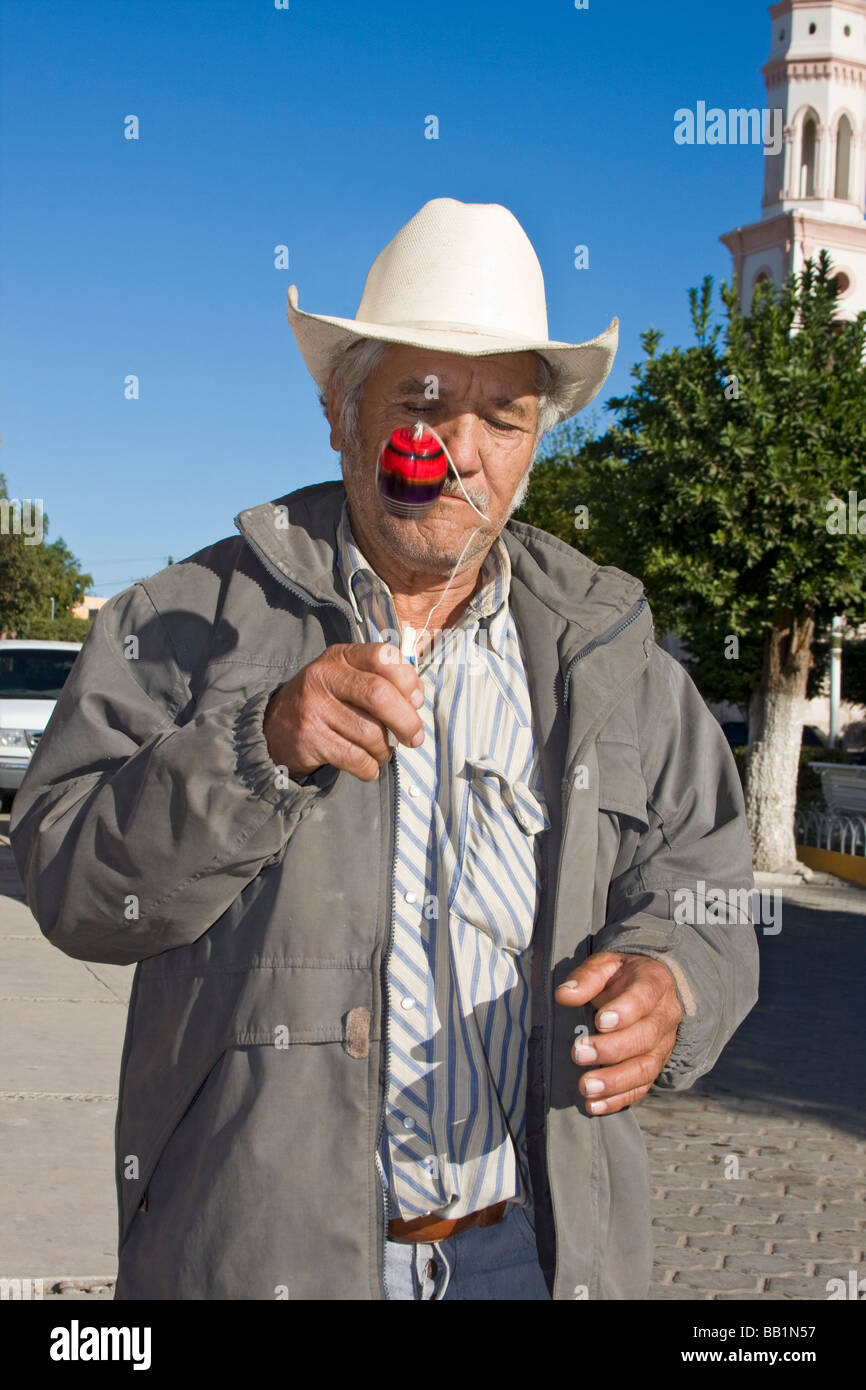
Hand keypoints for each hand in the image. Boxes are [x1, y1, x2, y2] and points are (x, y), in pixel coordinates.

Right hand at [263, 642, 423, 782]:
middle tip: (414, 738)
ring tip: (382, 751)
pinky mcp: (309, 738)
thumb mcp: (348, 679)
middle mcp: (324, 676)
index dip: (408, 681)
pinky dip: (369, 767)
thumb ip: (383, 682)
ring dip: (385, 750)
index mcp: (340, 657)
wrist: (276, 728)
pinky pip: (355, 758)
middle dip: (406, 721)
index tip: (415, 702)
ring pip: (370, 733)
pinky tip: (367, 765)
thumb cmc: (327, 703)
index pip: (383, 657)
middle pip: (379, 695)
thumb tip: (416, 700)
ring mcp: (313, 707)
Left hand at [554, 951, 682, 1114]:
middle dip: (611, 1049)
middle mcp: (664, 1017)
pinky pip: (641, 1087)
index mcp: (654, 984)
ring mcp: (663, 1045)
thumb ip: (587, 978)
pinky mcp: (654, 1066)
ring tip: (585, 1087)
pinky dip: (618, 1099)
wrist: (652, 988)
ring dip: (615, 1081)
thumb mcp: (606, 965)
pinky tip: (594, 1105)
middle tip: (578, 1054)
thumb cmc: (623, 976)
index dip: (624, 1012)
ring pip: (646, 1067)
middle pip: (645, 1037)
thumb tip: (564, 995)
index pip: (644, 999)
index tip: (599, 1022)